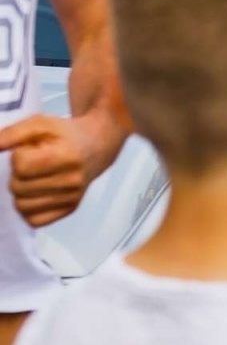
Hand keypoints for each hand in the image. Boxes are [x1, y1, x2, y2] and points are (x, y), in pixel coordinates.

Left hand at [0, 113, 122, 226]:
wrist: (96, 147)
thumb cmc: (65, 134)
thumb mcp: (40, 123)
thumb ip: (12, 134)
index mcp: (66, 157)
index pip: (21, 166)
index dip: (18, 156)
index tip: (30, 150)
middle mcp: (72, 181)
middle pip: (18, 187)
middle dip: (17, 174)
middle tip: (31, 164)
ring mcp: (72, 198)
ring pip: (22, 206)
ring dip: (20, 192)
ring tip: (33, 178)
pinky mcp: (70, 209)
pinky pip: (34, 220)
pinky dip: (28, 208)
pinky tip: (35, 194)